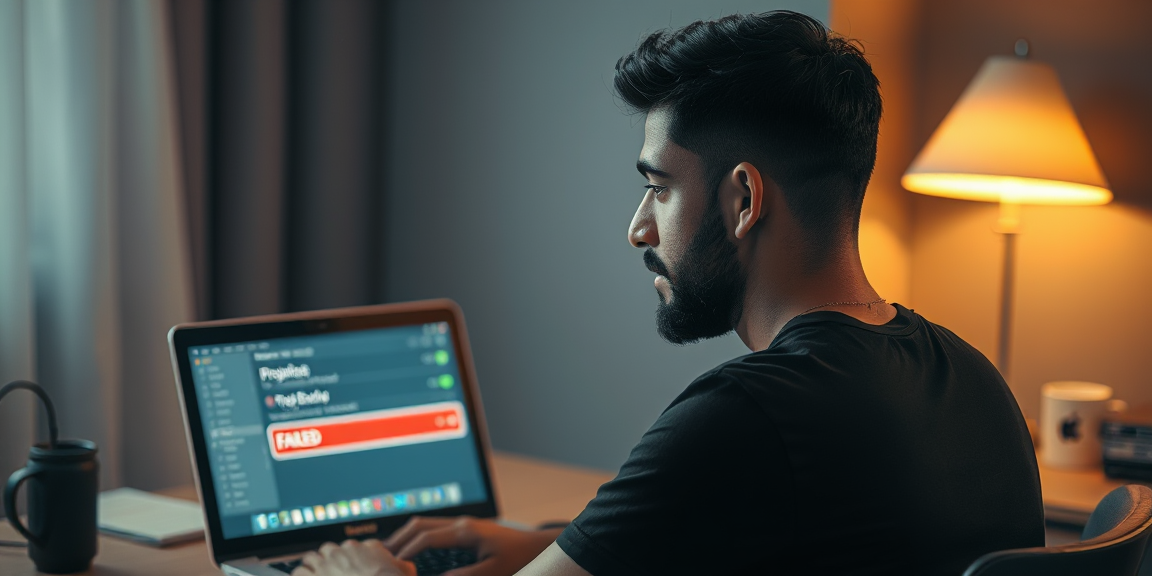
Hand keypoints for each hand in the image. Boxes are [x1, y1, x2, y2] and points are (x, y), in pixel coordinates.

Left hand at [291, 539, 415, 575]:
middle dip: (328, 560)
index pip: (351, 547)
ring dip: (310, 566)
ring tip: (311, 574)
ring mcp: (327, 564)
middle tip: (330, 572)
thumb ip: (403, 564)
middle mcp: (343, 551)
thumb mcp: (406, 570)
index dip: (349, 558)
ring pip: (310, 558)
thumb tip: (404, 564)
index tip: (350, 567)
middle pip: (328, 549)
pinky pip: (298, 572)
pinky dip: (300, 575)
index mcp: (364, 547)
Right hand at [383, 516, 562, 575]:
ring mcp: (462, 523)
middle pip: (419, 524)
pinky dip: (417, 537)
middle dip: (398, 539)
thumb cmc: (518, 557)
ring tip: (390, 553)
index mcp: (465, 531)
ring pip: (425, 523)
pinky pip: (434, 528)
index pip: (426, 537)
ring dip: (406, 536)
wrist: (536, 545)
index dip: (406, 552)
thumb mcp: (494, 570)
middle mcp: (461, 523)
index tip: (393, 566)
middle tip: (380, 556)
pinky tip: (411, 551)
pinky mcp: (465, 528)